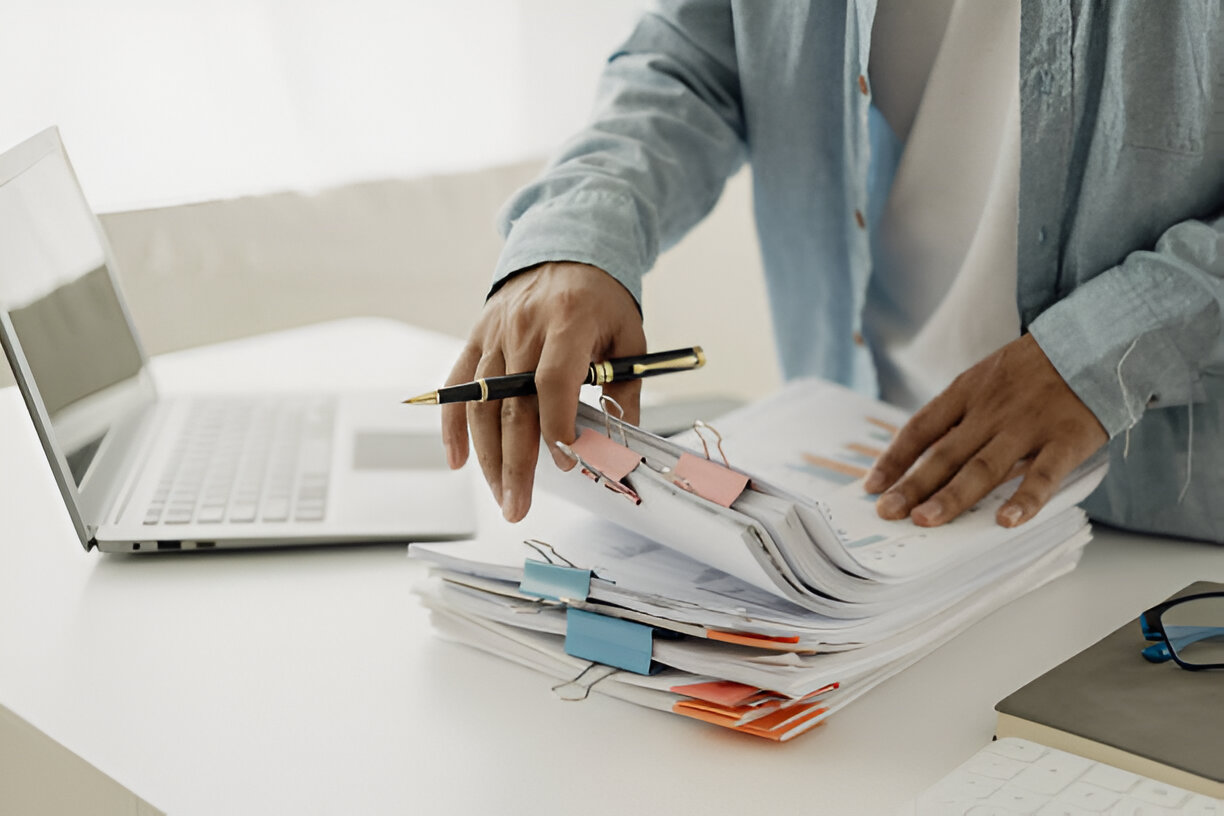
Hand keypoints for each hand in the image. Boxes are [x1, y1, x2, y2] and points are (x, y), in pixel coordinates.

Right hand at [443, 262, 645, 521]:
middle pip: (513, 405)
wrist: (564, 250)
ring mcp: (495, 334)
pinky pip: (458, 388)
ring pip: (483, 406)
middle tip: (518, 506)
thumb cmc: (601, 299)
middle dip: (516, 463)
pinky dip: (453, 427)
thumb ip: (625, 391)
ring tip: (502, 495)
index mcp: (569, 322)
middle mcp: (525, 328)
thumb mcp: (629, 337)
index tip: (567, 463)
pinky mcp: (477, 338)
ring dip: (488, 457)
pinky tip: (457, 461)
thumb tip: (619, 447)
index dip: (557, 426)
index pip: (554, 381)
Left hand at [863, 334, 1107, 527]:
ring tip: (926, 521)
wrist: (1098, 339)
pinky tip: (1007, 522)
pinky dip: (1027, 499)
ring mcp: (1028, 425)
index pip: (921, 428)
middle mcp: (991, 410)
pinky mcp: (1066, 439)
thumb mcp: (988, 376)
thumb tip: (922, 454)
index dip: (894, 458)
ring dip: (953, 496)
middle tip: (887, 513)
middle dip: (912, 485)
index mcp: (968, 392)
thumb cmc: (1036, 368)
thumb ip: (960, 412)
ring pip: (984, 467)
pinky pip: (1044, 474)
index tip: (871, 486)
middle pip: (945, 454)